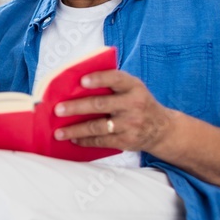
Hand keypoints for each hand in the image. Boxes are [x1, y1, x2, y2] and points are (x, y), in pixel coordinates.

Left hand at [52, 69, 175, 152]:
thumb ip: (112, 83)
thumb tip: (76, 83)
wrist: (162, 129)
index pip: (116, 79)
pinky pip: (102, 141)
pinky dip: (85, 141)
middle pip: (101, 105)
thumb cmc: (138, 102)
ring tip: (58, 132)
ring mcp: (130, 124)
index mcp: (133, 87)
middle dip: (77, 107)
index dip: (99, 79)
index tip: (82, 80)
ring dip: (76, 130)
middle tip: (58, 110)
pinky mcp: (127, 141)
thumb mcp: (133, 88)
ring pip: (98, 127)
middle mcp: (133, 105)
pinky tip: (73, 139)